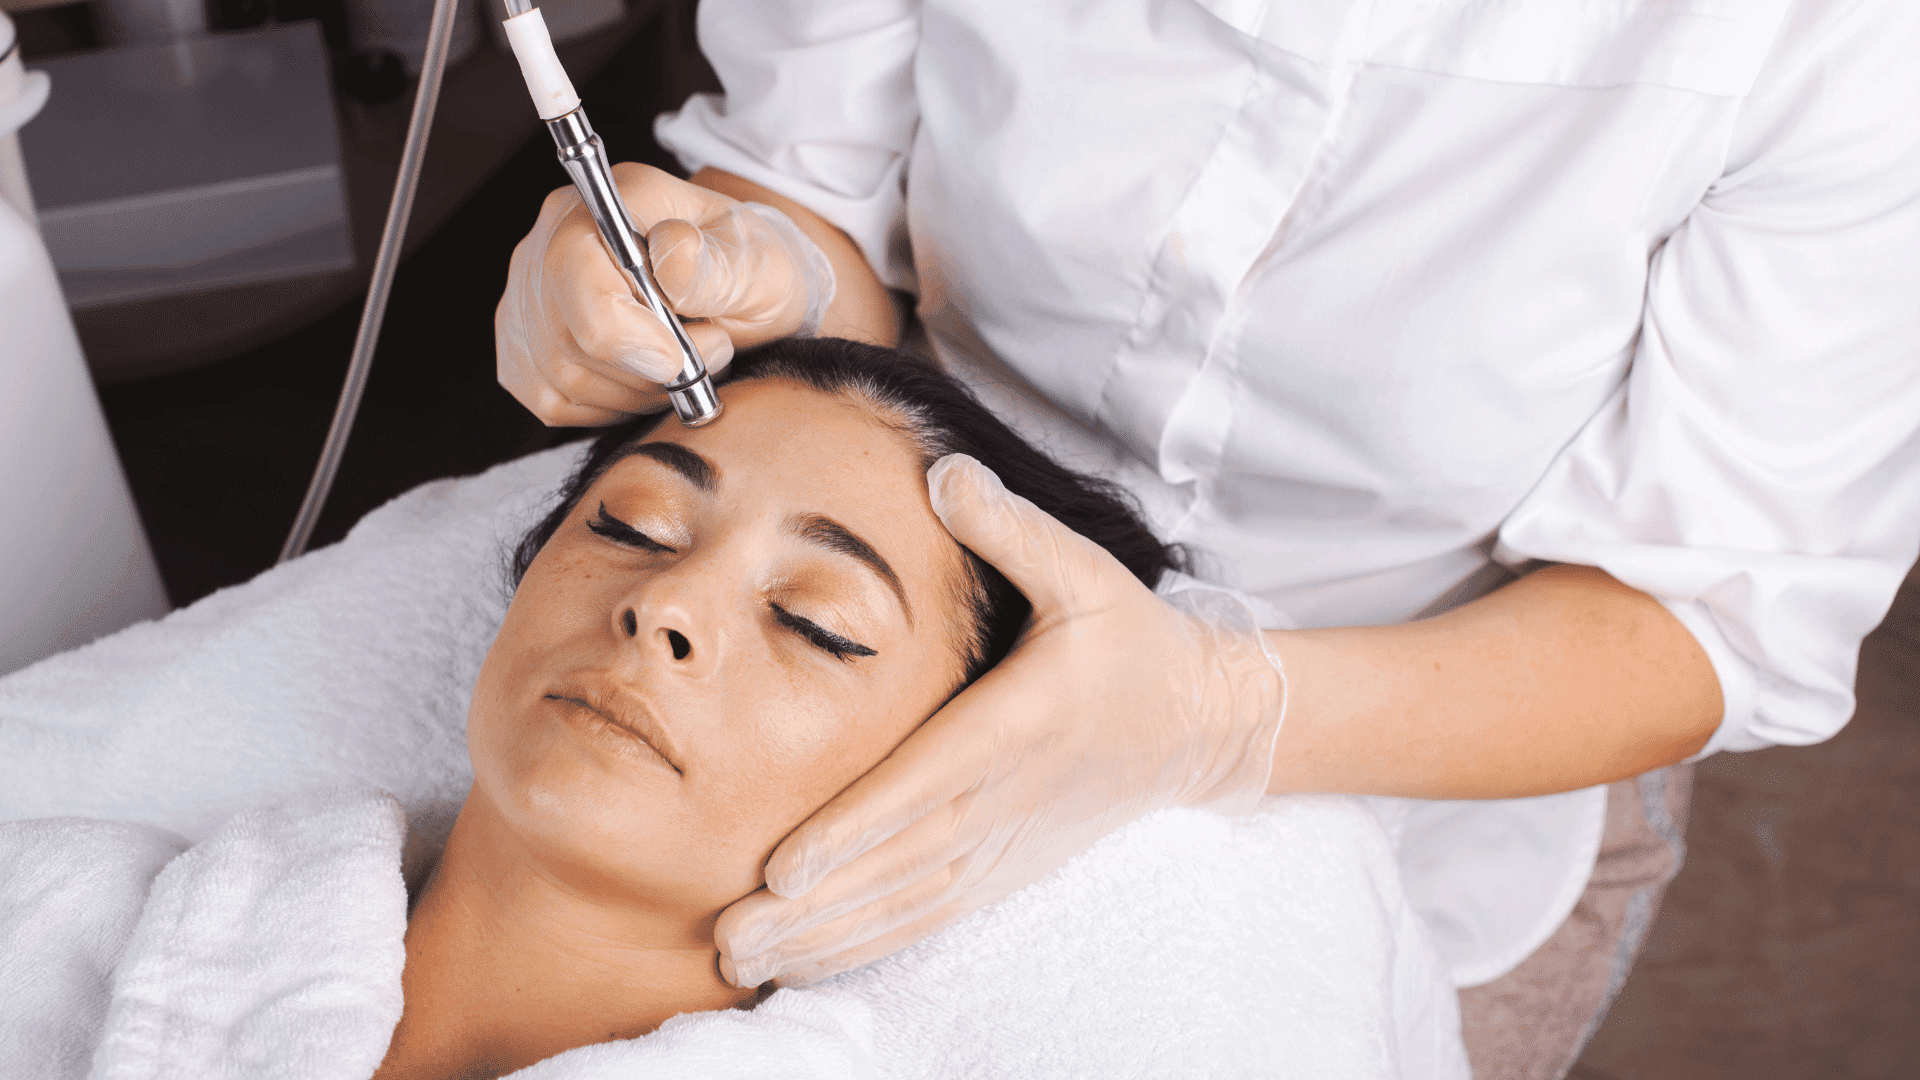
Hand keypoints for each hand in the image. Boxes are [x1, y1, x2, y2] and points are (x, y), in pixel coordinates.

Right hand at [496, 163, 834, 425]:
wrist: (739, 290)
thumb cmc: (749, 271)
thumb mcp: (761, 266)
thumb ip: (719, 265)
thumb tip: (671, 254)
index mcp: (611, 200)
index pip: (572, 269)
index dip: (622, 333)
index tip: (678, 360)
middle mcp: (552, 237)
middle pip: (565, 337)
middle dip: (645, 370)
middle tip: (707, 351)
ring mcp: (530, 291)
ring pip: (561, 377)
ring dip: (635, 391)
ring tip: (684, 361)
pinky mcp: (526, 343)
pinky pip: (552, 399)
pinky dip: (608, 406)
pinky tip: (646, 379)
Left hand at [713, 454, 1287, 987]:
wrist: (1199, 722)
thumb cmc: (1130, 641)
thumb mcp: (1084, 570)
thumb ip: (1010, 528)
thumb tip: (943, 471)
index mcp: (1015, 727)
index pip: (923, 786)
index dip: (855, 830)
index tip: (784, 865)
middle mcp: (1004, 799)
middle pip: (896, 866)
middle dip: (813, 908)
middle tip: (729, 935)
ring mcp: (1004, 845)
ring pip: (905, 904)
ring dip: (826, 939)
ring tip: (745, 961)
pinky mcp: (1004, 869)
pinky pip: (929, 916)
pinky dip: (868, 945)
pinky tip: (805, 962)